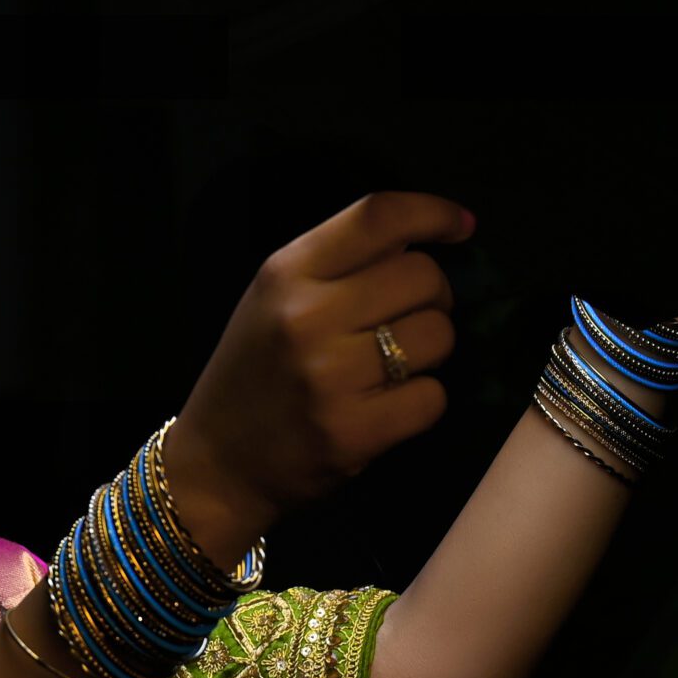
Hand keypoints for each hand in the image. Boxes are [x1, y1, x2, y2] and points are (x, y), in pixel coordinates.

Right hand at [167, 192, 472, 550]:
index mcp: (286, 273)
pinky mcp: (352, 431)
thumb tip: (421, 241)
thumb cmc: (254, 373)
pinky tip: (388, 406)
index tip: (461, 225)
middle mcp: (306, 317)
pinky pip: (432, 397)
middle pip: (423, 276)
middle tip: (408, 320)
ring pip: (437, 336)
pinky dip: (422, 401)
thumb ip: (337, 264)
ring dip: (430, 352)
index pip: (379, 217)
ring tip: (394, 366)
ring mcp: (329, 377)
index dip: (433, 213)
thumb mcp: (274, 299)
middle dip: (434, 297)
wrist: (216, 465)